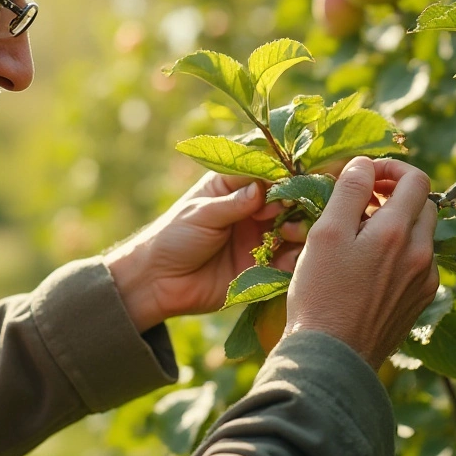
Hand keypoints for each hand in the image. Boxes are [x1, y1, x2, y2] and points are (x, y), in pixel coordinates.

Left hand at [105, 172, 307, 332]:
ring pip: (294, 229)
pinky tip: (288, 257)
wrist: (158, 282)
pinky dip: (294, 258)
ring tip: (286, 233)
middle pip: (288, 200)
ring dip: (297, 229)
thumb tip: (262, 190)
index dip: (281, 176)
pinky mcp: (263, 267)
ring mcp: (260, 238)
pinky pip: (288, 260)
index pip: (267, 173)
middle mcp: (252, 210)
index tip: (286, 185)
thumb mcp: (201, 214)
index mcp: (234, 187)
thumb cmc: (172, 237)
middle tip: (284, 211)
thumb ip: (233, 203)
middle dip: (294, 202)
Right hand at [285, 157, 440, 368]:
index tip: (366, 177)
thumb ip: (349, 192)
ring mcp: (424, 281)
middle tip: (361, 204)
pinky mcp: (419, 302)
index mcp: (398, 233)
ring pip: (421, 235)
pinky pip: (418, 263)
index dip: (392, 169)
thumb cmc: (321, 294)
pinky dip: (400, 253)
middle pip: (424, 205)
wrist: (332, 357)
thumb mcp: (326, 234)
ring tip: (360, 236)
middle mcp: (421, 255)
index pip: (417, 179)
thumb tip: (365, 165)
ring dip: (398, 224)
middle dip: (396, 195)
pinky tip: (368, 267)